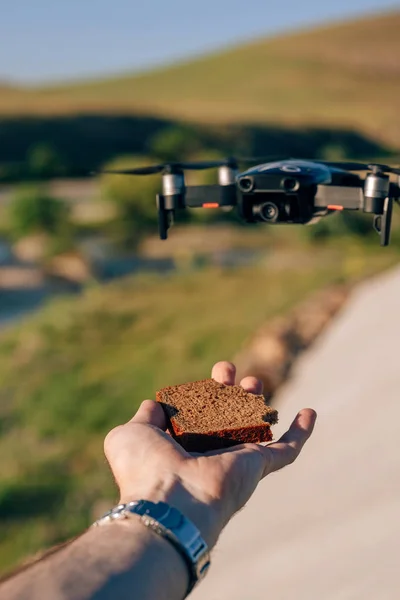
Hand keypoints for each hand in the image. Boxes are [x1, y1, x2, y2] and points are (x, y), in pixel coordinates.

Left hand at [104, 361, 315, 547]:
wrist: (170, 500)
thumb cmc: (145, 468)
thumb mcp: (130, 434)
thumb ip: (144, 416)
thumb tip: (155, 404)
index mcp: (181, 448)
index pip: (195, 416)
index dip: (197, 395)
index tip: (188, 385)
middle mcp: (210, 455)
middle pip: (226, 415)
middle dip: (227, 389)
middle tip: (225, 368)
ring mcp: (236, 461)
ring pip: (254, 427)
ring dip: (256, 402)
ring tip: (252, 382)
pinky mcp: (258, 466)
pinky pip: (287, 450)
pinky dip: (301, 433)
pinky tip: (310, 413)